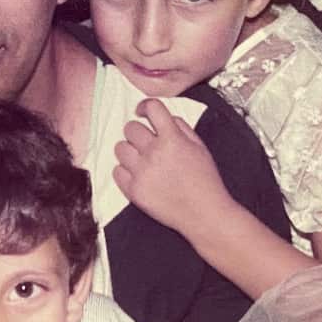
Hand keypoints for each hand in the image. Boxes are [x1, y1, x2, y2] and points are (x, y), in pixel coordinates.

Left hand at [112, 98, 233, 238]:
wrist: (204, 214)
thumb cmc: (205, 180)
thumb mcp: (200, 147)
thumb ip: (180, 127)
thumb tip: (162, 117)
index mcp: (172, 139)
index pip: (151, 108)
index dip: (145, 106)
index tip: (143, 112)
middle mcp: (154, 153)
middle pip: (130, 128)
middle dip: (138, 132)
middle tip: (146, 142)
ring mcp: (142, 173)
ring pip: (119, 148)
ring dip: (129, 150)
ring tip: (141, 159)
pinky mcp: (134, 191)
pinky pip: (116, 171)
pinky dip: (125, 171)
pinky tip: (138, 174)